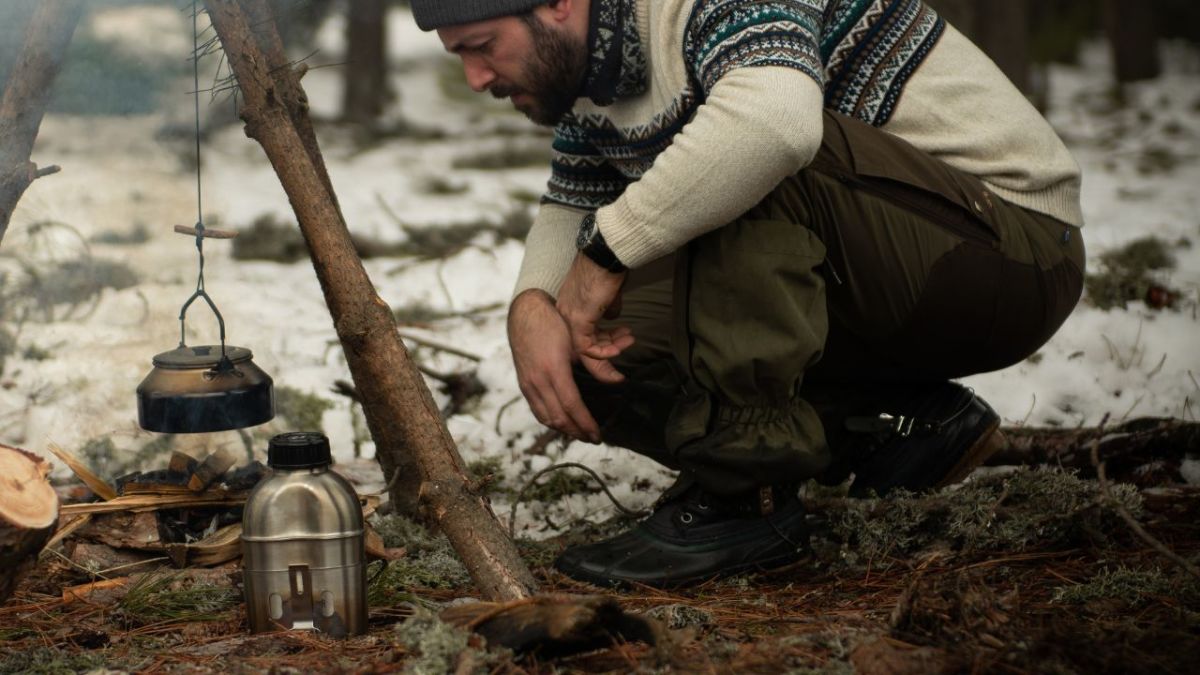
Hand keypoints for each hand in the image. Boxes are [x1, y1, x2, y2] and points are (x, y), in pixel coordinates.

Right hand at [508, 289, 601, 441]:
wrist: (525, 313)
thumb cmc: (554, 323)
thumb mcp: (576, 342)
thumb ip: (594, 364)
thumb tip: (616, 381)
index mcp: (553, 369)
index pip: (571, 405)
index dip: (585, 423)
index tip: (598, 434)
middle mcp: (537, 380)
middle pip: (558, 417)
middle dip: (577, 432)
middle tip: (593, 438)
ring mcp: (528, 383)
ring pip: (545, 418)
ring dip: (564, 430)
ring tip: (580, 434)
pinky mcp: (523, 384)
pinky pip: (537, 410)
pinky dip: (551, 421)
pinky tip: (563, 423)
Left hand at [555, 253, 633, 383]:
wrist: (606, 255)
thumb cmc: (608, 267)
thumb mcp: (607, 293)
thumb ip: (607, 307)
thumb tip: (613, 318)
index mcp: (570, 306)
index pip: (580, 335)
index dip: (599, 345)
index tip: (616, 347)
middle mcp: (565, 314)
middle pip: (580, 347)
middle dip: (604, 358)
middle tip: (621, 363)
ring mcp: (569, 318)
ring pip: (583, 351)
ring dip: (609, 355)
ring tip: (629, 344)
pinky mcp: (578, 321)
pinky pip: (588, 348)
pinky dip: (606, 353)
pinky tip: (620, 348)